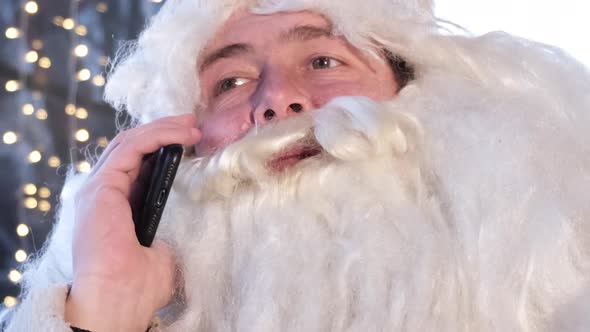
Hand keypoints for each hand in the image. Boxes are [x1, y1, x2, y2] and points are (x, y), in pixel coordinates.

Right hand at [65, 114, 200, 331]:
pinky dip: (155, 136)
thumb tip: (174, 232)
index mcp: (113, 207)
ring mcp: (98, 190)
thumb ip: (163, 234)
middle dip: (163, 131)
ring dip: (162, 129)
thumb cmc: (137, 285)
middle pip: (131, 148)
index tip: (190, 141)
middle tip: (192, 124)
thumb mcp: (161, 252)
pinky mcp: (100, 188)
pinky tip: (180, 134)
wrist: (118, 300)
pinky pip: (129, 149)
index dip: (161, 148)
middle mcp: (102, 194)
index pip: (134, 165)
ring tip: (191, 124)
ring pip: (129, 143)